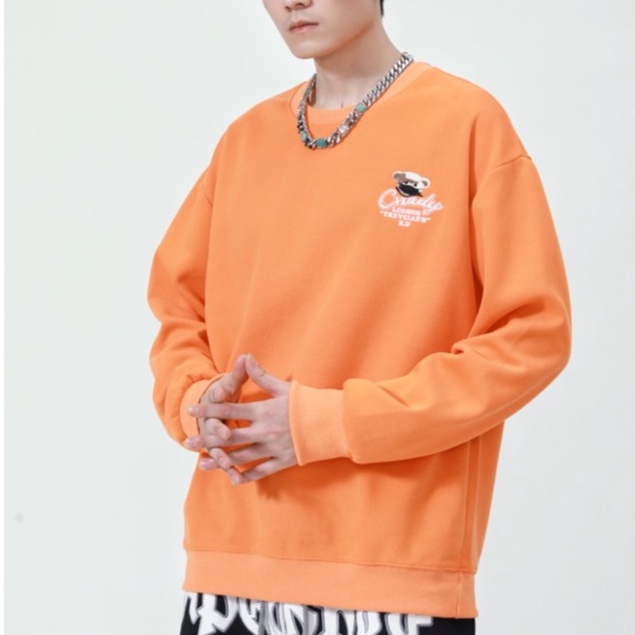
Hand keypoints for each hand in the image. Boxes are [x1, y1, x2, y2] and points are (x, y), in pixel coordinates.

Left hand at [185, 354, 295, 483]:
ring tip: (202, 464)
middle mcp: (264, 431)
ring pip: (240, 457)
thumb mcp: (284, 387)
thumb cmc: (307, 402)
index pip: (230, 411)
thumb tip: (245, 357)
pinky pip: (260, 471)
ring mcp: (272, 448)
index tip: (191, 409)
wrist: (331, 423)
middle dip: (207, 439)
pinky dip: (245, 476)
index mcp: (263, 411)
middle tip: (188, 441)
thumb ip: (261, 376)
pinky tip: (231, 479)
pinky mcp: (281, 461)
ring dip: (220, 460)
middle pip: (229, 437)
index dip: (209, 409)